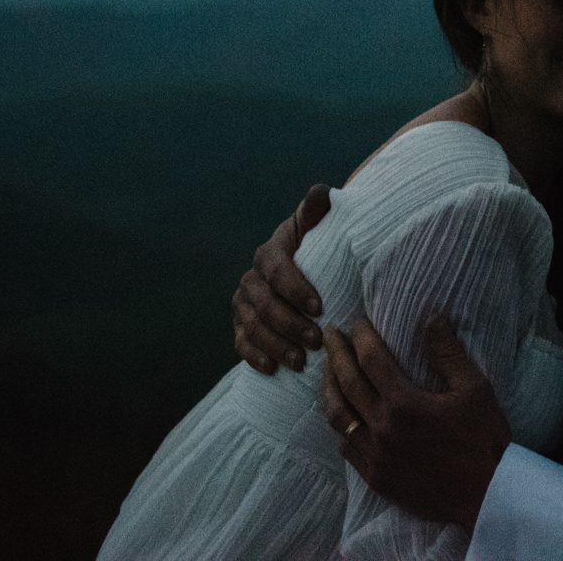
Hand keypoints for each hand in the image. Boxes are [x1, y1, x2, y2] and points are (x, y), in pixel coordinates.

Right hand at [232, 184, 330, 372]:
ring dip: (275, 345)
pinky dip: (254, 357)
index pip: (276, 268)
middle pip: (264, 303)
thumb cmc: (322, 249)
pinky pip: (240, 342)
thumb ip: (320, 210)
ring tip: (300, 362)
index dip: (295, 288)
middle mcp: (252, 277)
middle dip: (289, 324)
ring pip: (252, 326)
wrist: (310, 272)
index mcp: (271, 251)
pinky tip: (272, 369)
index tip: (320, 307)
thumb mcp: (322, 228)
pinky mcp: (241, 324)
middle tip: (316, 341)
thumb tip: (321, 193)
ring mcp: (243, 303)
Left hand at [320, 314, 510, 527]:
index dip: (361, 337)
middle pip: (347, 383)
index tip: (357, 321)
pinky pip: (346, 448)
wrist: (487, 496)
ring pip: (338, 417)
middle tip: (330, 335)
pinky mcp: (377, 478)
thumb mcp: (475, 389)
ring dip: (329, 388)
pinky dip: (340, 426)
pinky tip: (342, 415)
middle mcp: (382, 429)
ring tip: (328, 370)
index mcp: (404, 404)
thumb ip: (449, 353)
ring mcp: (376, 456)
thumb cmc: (484, 440)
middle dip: (336, 354)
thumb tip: (431, 318)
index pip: (371, 360)